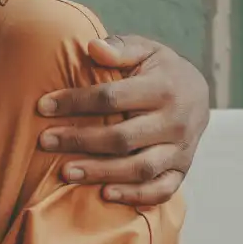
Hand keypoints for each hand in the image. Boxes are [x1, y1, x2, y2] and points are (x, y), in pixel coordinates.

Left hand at [37, 34, 210, 206]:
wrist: (199, 93)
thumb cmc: (159, 70)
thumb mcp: (144, 50)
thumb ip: (119, 48)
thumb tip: (92, 47)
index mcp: (165, 87)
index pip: (112, 98)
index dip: (75, 102)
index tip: (43, 106)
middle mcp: (176, 121)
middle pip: (122, 138)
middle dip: (80, 140)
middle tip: (45, 141)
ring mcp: (181, 149)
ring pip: (139, 168)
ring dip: (101, 173)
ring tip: (66, 172)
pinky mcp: (182, 169)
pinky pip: (161, 190)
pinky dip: (134, 196)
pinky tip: (105, 194)